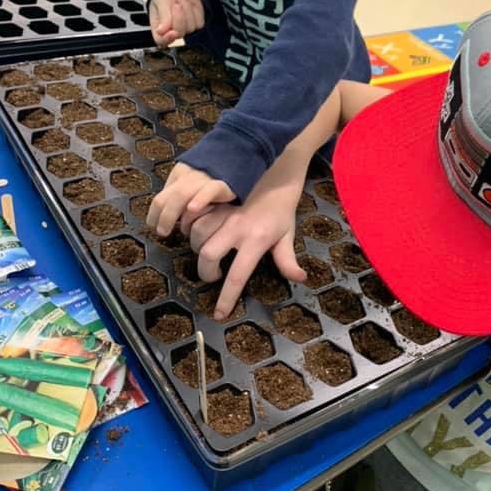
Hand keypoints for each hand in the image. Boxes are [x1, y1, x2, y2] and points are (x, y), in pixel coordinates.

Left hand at [147, 163, 234, 236]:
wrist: (239, 153)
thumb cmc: (216, 174)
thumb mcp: (193, 180)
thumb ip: (182, 194)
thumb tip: (169, 215)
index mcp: (180, 174)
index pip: (160, 196)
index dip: (153, 213)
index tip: (153, 225)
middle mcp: (188, 177)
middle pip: (167, 197)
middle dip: (161, 216)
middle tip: (161, 232)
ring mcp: (204, 179)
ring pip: (181, 194)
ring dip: (170, 214)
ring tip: (168, 230)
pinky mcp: (221, 184)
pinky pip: (208, 190)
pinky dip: (199, 199)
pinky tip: (193, 209)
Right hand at [149, 0, 204, 46]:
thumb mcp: (161, 1)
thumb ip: (163, 16)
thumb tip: (161, 31)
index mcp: (158, 27)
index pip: (162, 41)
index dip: (168, 38)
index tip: (173, 31)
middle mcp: (171, 31)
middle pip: (179, 33)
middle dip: (179, 17)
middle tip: (176, 3)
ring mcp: (185, 28)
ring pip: (190, 28)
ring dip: (187, 11)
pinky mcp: (196, 23)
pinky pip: (199, 23)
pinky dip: (195, 11)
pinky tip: (189, 3)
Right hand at [185, 178, 306, 320]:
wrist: (275, 176)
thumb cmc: (282, 209)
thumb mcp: (287, 235)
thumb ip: (288, 259)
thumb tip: (300, 279)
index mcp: (256, 240)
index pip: (237, 276)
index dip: (226, 298)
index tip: (218, 314)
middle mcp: (236, 227)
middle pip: (208, 255)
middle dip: (205, 272)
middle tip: (213, 276)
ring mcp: (223, 212)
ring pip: (197, 235)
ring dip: (198, 249)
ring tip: (208, 256)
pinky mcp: (214, 201)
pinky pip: (194, 217)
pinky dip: (191, 228)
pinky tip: (198, 234)